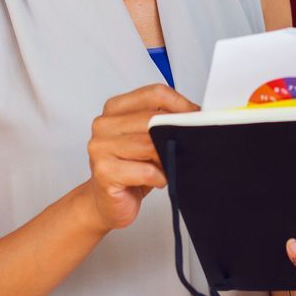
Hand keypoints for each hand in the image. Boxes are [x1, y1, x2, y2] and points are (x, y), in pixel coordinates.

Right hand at [82, 83, 198, 232]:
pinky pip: (145, 170)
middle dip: (174, 133)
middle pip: (152, 119)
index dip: (180, 104)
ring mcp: (100, 147)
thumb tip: (193, 116)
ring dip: (166, 158)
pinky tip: (158, 180)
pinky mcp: (104, 171)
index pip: (154, 93)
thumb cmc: (129, 169)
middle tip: (186, 145)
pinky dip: (159, 177)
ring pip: (149, 145)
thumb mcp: (146, 139)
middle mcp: (104, 124)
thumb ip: (162, 122)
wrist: (106, 202)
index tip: (194, 116)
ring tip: (167, 166)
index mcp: (115, 108)